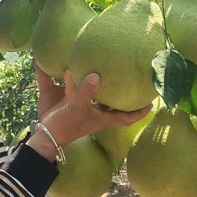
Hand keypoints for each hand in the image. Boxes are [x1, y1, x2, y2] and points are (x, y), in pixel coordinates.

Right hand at [28, 63, 152, 160]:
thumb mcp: (78, 108)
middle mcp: (96, 110)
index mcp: (104, 116)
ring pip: (93, 89)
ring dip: (96, 78)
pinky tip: (68, 62)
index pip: (128, 116)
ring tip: (102, 62)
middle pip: (114, 100)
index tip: (152, 102)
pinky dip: (70, 75)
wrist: (44, 135)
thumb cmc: (66, 126)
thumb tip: (96, 75)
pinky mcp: (68, 100)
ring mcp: (82, 105)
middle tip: (133, 75)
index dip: (141, 111)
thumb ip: (86, 92)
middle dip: (122, 89)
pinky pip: (71, 84)